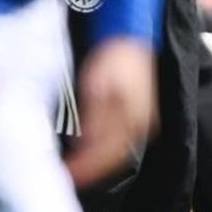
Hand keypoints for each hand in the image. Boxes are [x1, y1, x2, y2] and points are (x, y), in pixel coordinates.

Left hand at [65, 37, 157, 187]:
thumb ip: (93, 119)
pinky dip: (106, 150)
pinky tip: (91, 150)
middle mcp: (141, 126)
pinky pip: (123, 143)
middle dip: (90, 169)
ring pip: (119, 153)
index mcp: (130, 118)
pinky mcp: (144, 120)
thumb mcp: (96, 86)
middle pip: (114, 159)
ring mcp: (145, 124)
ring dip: (98, 163)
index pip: (106, 154)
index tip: (67, 175)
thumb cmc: (113, 56)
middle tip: (68, 175)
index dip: (86, 168)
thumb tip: (85, 146)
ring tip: (77, 168)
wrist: (134, 36)